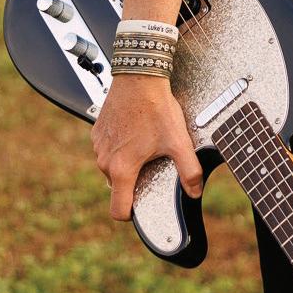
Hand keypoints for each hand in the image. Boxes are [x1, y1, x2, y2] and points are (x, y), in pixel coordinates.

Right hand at [91, 75, 204, 221]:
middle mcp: (104, 160)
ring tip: (146, 145)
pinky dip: (120, 147)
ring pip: (112, 167)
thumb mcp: (179, 141)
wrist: (139, 77)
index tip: (141, 209)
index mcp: (122, 169)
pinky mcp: (97, 131)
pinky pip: (107, 149)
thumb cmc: (156, 108)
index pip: (118, 210)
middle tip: (153, 166)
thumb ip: (189, 170)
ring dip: (126, 163)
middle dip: (134, 182)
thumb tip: (195, 192)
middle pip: (117, 187)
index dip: (131, 215)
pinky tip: (136, 133)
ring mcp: (98, 146)